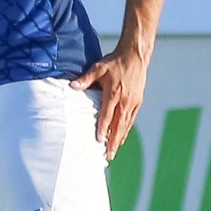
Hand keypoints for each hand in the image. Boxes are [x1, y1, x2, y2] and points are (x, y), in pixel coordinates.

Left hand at [69, 47, 148, 161]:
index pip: (107, 115)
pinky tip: (122, 137)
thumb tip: (72, 86)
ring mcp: (133, 102)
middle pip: (118, 124)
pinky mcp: (138, 101)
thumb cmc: (114, 62)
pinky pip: (131, 119)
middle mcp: (125, 100)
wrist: (135, 56)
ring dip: (120, 138)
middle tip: (109, 155)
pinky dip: (126, 129)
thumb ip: (85, 79)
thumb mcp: (98, 68)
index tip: (99, 140)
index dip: (103, 128)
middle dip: (113, 141)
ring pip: (126, 124)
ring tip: (114, 151)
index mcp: (114, 93)